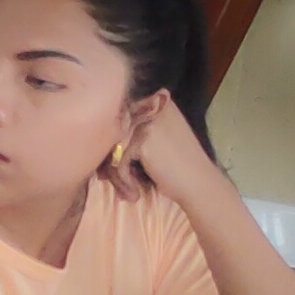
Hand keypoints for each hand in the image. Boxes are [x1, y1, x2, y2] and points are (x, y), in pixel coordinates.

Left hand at [102, 91, 228, 211]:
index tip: (112, 167)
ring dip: (115, 174)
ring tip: (127, 190)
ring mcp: (148, 122)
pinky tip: (134, 193)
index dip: (113, 143)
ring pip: (112, 147)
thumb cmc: (179, 165)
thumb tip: (96, 136)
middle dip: (109, 160)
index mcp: (159, 101)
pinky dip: (122, 180)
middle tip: (113, 181)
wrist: (199, 183)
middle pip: (114, 132)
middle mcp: (153, 106)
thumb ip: (134, 129)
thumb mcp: (159, 137)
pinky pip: (117, 162)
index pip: (120, 118)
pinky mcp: (143, 140)